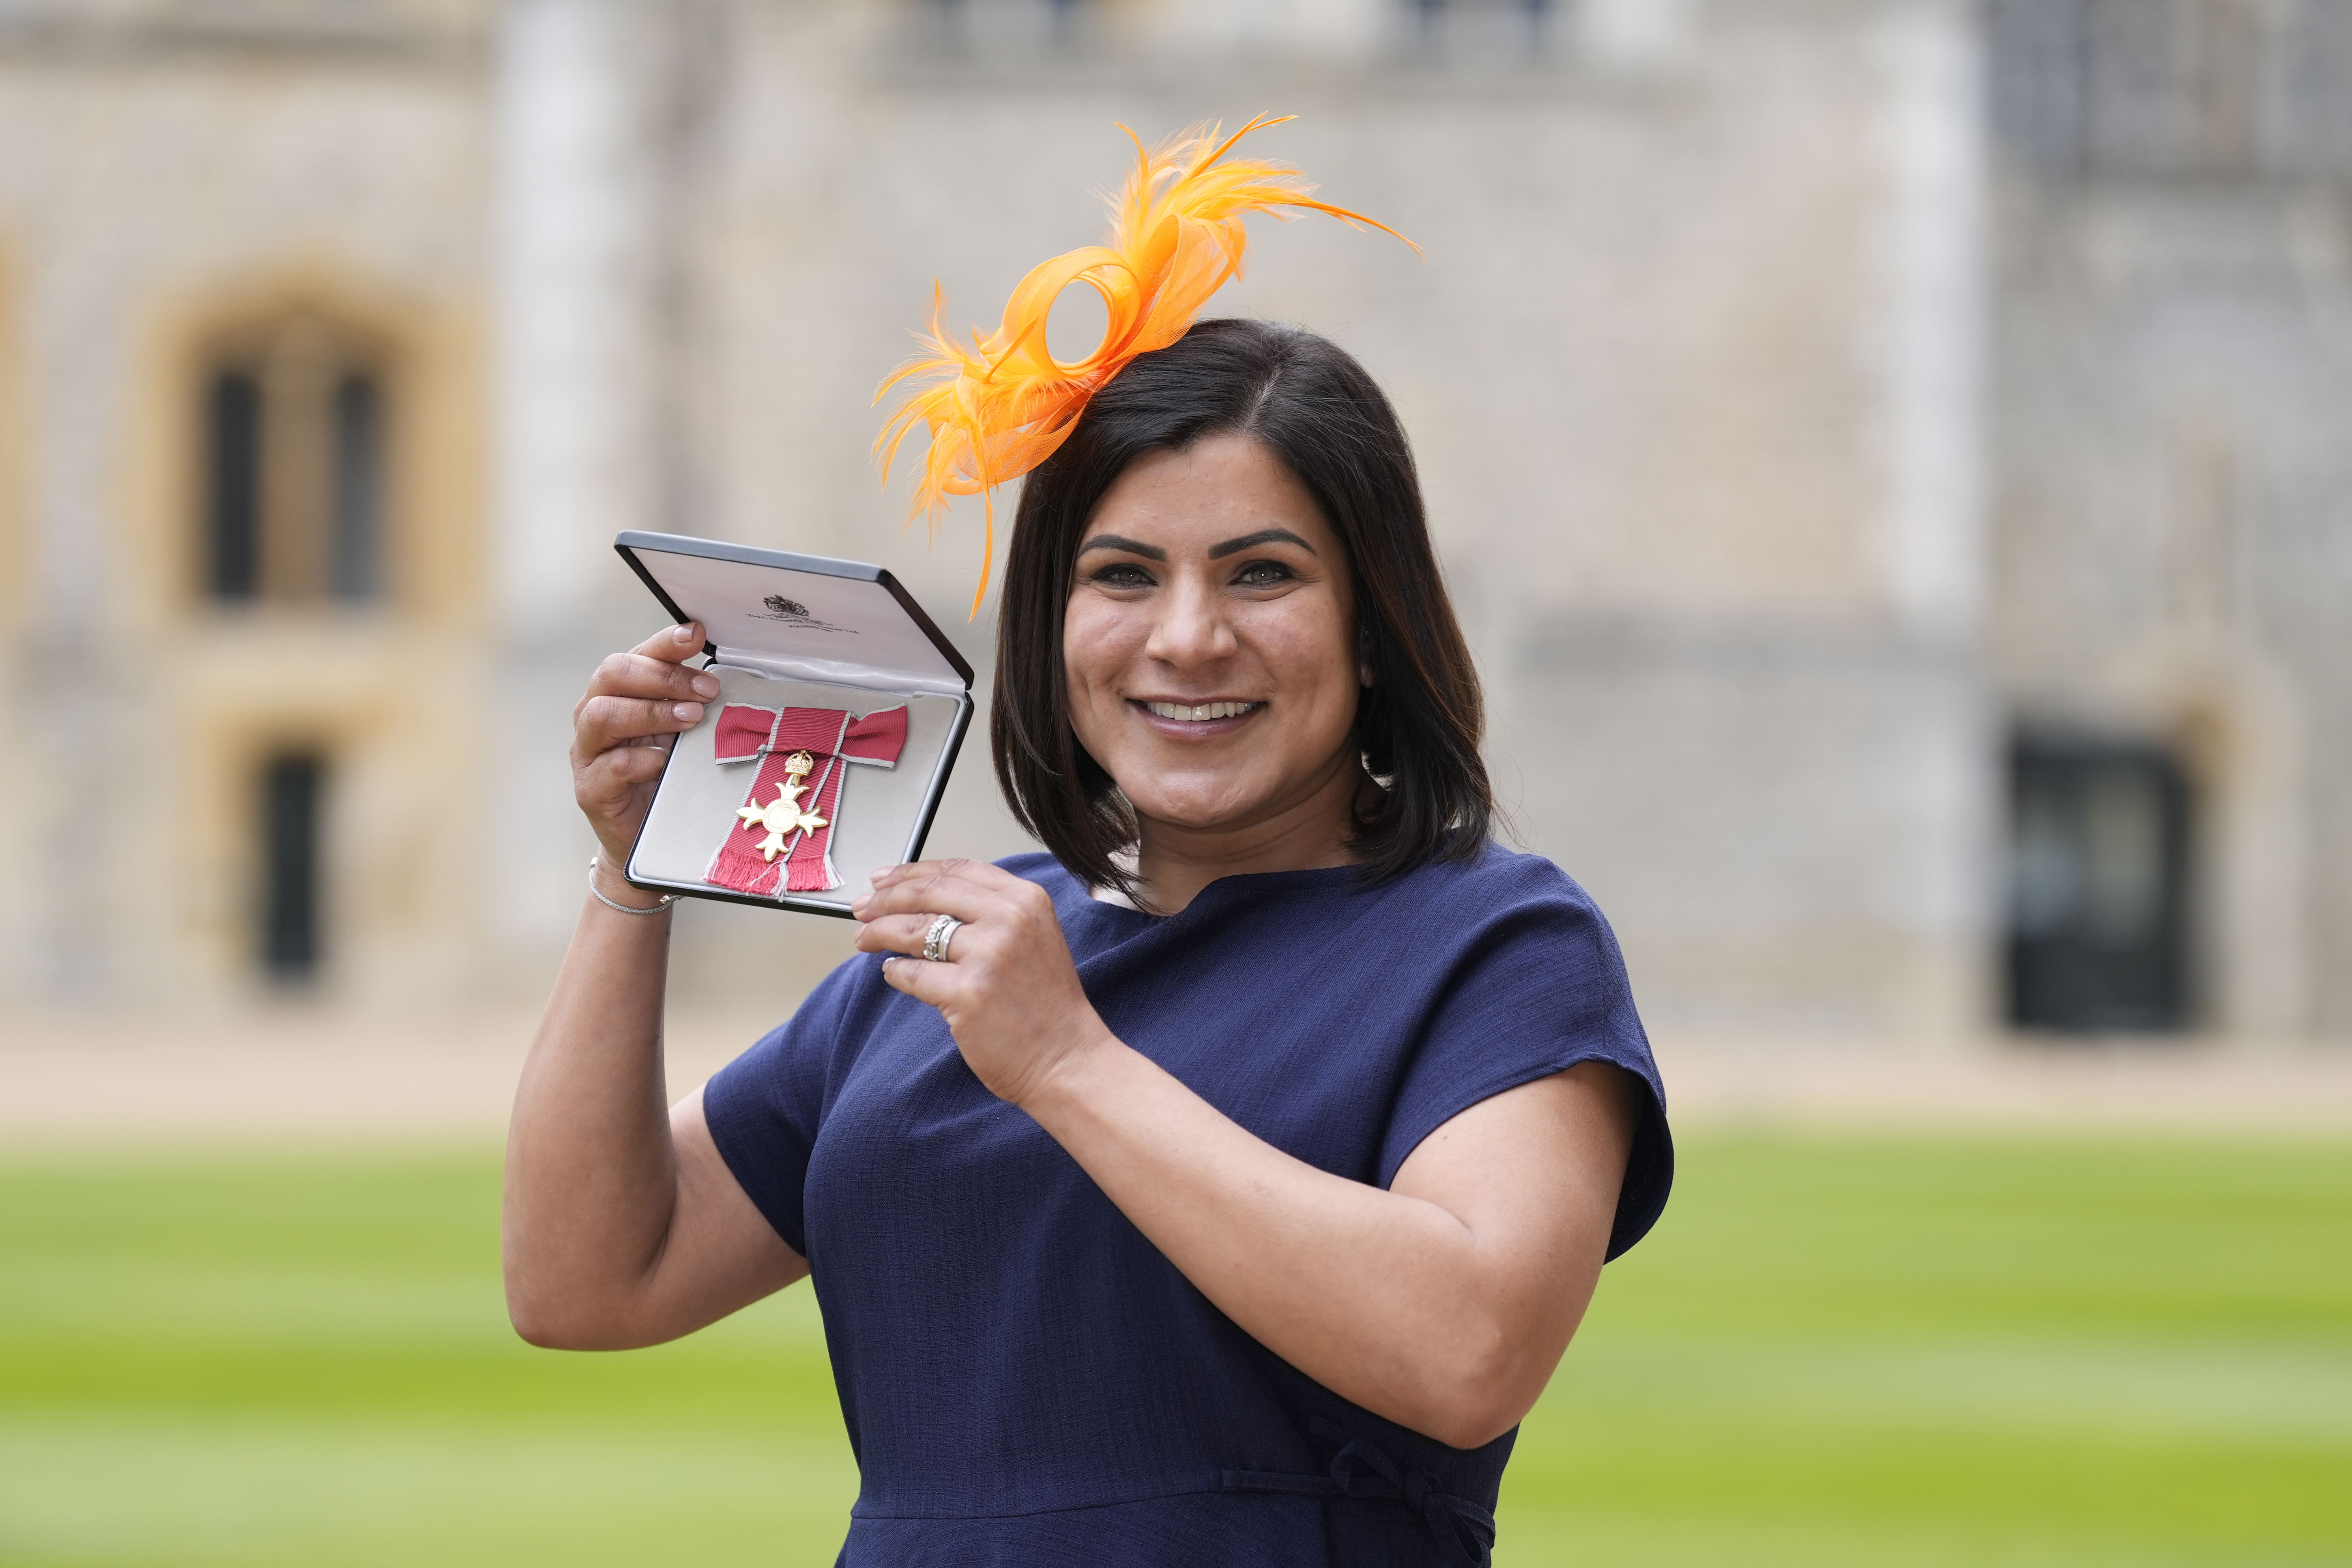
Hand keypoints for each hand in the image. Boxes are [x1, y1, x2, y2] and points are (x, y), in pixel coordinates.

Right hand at [572, 622, 719, 866]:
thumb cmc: (663, 775)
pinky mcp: (590, 788)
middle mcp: (594, 714)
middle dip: (663, 676)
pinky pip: (609, 766)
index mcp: (617, 693)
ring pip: (603, 714)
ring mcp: (587, 752)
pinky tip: (665, 761)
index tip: (696, 635)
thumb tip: (724, 675)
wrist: (642, 834)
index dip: (665, 642)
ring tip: (691, 718)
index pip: (636, 655)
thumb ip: (690, 702)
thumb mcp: (680, 732)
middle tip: (707, 690)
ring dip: (651, 711)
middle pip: (613, 674)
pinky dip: (640, 759)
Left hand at [851, 859, 1113, 1105]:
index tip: (884, 879)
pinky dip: (894, 973)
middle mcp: (1009, 919)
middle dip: (885, 898)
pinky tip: (891, 973)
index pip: (956, 869)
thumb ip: (990, 913)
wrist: (1068, 1058)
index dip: (912, 872)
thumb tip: (924, 898)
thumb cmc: (1046, 1005)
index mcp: (1026, 899)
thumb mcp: (1033, 938)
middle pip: (928, 893)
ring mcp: (988, 955)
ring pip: (912, 930)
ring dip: (878, 933)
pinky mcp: (968, 993)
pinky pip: (911, 975)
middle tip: (862, 908)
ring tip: (863, 939)